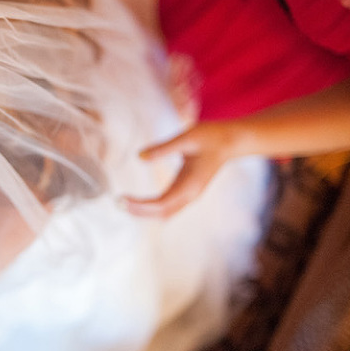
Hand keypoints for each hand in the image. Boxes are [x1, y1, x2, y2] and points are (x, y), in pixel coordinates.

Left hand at [121, 122, 241, 218]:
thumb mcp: (186, 137)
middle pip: (161, 213)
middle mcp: (190, 195)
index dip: (140, 206)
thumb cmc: (211, 136)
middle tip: (117, 202)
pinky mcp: (189, 189)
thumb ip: (163, 148)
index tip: (121, 199)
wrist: (232, 141)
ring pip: (165, 212)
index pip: (160, 204)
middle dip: (139, 211)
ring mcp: (191, 194)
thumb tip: (139, 157)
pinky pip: (169, 205)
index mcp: (189, 185)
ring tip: (125, 202)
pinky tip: (141, 201)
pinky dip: (153, 207)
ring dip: (145, 211)